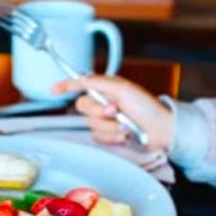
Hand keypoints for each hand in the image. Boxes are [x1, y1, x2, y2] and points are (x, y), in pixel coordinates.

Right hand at [52, 75, 174, 151]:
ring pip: (91, 124)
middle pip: (83, 107)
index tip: (54, 90)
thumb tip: (82, 77)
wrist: (161, 130)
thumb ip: (101, 83)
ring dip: (110, 127)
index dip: (66, 86)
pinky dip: (112, 137)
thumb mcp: (125, 89)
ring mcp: (105, 120)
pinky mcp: (108, 136)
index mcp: (106, 88)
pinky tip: (125, 135)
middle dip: (99, 111)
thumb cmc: (148, 107)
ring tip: (126, 126)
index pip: (81, 85)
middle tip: (116, 111)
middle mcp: (103, 103)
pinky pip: (98, 137)